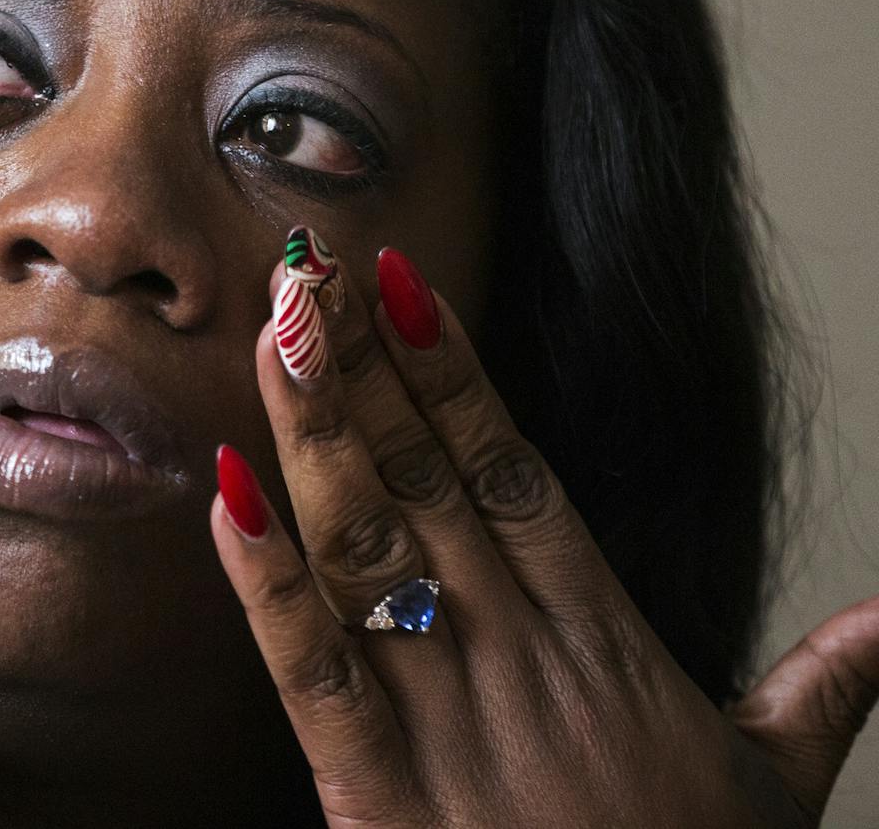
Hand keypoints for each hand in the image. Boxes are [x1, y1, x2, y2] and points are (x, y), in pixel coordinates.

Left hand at [210, 229, 878, 826]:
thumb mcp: (772, 784)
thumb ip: (820, 688)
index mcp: (596, 635)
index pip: (511, 471)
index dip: (455, 371)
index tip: (406, 284)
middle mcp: (515, 653)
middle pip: (425, 480)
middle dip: (366, 368)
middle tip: (313, 271)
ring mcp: (446, 717)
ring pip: (368, 546)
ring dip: (315, 433)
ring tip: (282, 333)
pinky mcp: (382, 794)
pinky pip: (315, 673)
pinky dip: (268, 585)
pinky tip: (227, 496)